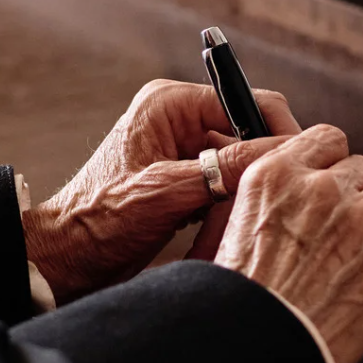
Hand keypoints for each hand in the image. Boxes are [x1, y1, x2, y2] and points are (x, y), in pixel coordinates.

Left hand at [22, 78, 300, 303]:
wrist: (63, 260)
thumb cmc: (98, 222)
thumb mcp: (166, 193)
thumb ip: (225, 170)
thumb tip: (285, 153)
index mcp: (171, 104)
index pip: (250, 102)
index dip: (280, 133)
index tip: (300, 169)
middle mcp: (181, 119)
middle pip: (251, 133)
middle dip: (264, 167)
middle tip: (277, 201)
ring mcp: (185, 151)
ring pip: (244, 163)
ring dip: (249, 190)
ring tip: (247, 219)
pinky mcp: (187, 180)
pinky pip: (229, 185)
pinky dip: (234, 206)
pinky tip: (229, 228)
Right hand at [213, 125, 362, 362]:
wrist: (257, 352)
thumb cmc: (241, 305)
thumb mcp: (229, 233)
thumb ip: (270, 201)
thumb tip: (295, 194)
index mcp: (274, 176)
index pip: (327, 138)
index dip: (335, 162)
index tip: (336, 179)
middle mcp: (321, 188)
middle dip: (362, 191)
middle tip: (355, 224)